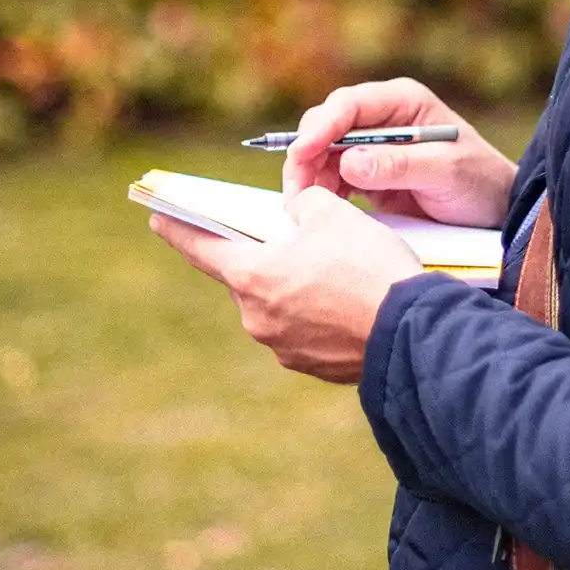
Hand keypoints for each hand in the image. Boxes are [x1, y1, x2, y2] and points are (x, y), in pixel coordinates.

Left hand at [149, 185, 422, 382]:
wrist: (411, 333)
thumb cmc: (368, 267)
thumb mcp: (333, 213)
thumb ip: (304, 205)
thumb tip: (299, 214)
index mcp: (251, 277)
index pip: (201, 247)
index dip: (178, 228)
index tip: (157, 217)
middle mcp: (257, 318)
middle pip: (248, 276)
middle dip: (265, 256)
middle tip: (291, 236)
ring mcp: (284, 347)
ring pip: (280, 303)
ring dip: (296, 284)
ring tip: (336, 267)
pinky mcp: (313, 365)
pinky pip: (306, 328)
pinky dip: (319, 311)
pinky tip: (350, 297)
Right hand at [282, 77, 516, 229]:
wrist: (494, 210)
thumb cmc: (479, 182)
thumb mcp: (446, 172)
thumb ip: (399, 165)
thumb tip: (349, 162)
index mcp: (402, 101)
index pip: (349, 105)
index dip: (320, 127)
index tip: (302, 154)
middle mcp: (382, 116)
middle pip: (326, 125)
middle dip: (306, 155)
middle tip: (296, 192)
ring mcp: (372, 144)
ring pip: (322, 152)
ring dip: (309, 178)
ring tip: (304, 208)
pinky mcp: (368, 172)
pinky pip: (332, 176)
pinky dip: (321, 191)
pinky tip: (319, 211)